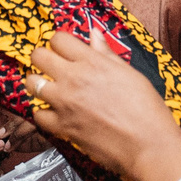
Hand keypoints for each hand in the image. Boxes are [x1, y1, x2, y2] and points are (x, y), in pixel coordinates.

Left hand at [23, 30, 180, 180]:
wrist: (148, 145)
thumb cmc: (146, 110)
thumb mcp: (130, 73)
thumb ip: (107, 54)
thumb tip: (94, 35)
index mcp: (93, 62)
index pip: (59, 39)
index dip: (61, 43)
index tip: (65, 51)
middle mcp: (74, 79)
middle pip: (39, 56)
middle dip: (43, 58)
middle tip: (51, 66)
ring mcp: (65, 103)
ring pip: (32, 84)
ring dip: (39, 84)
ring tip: (50, 89)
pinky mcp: (62, 127)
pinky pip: (38, 115)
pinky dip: (43, 114)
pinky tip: (54, 113)